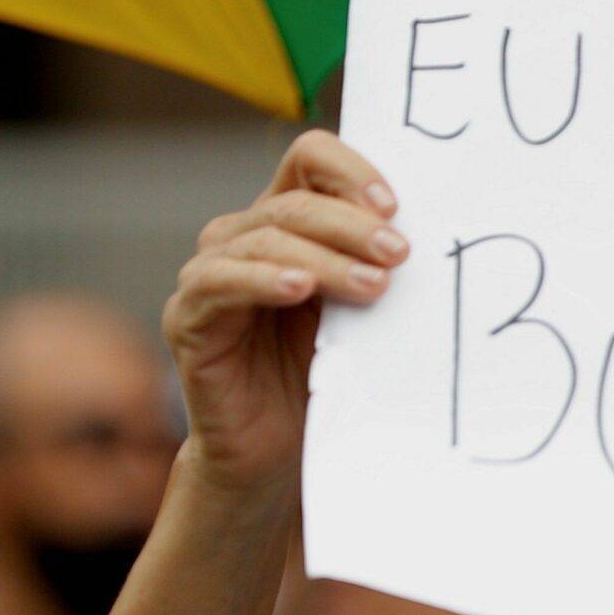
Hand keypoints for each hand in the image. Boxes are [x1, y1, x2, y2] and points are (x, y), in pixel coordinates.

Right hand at [165, 129, 407, 492]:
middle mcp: (241, 236)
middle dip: (352, 225)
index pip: (309, 160)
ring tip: (371, 285)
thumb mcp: (359, 314)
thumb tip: (425, 238)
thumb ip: (375, 269)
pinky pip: (220, 283)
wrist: (274, 454)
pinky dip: (263, 280)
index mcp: (285, 221)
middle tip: (399, 253)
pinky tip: (299, 289)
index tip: (396, 206)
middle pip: (295, 200)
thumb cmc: (324, 378)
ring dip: (324, 257)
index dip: (350, 171)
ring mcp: (210, 274)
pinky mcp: (188, 316)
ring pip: (265, 238)